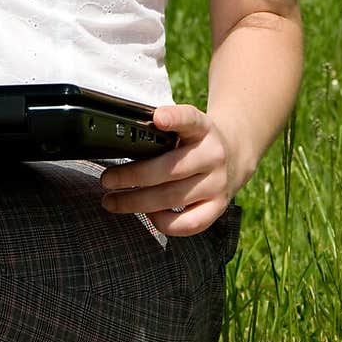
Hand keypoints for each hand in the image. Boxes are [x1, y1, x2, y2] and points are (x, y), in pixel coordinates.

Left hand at [98, 103, 234, 235]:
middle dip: (133, 176)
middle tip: (107, 179)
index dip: (174, 118)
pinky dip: (163, 223)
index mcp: (203, 128)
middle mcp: (213, 155)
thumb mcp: (186, 127)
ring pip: (173, 198)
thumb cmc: (195, 141)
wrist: (235, 154)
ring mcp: (218, 183)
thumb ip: (162, 132)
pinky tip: (148, 215)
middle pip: (170, 168)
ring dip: (137, 202)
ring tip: (112, 201)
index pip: (190, 119)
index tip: (157, 118)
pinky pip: (189, 223)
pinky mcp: (218, 207)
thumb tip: (120, 144)